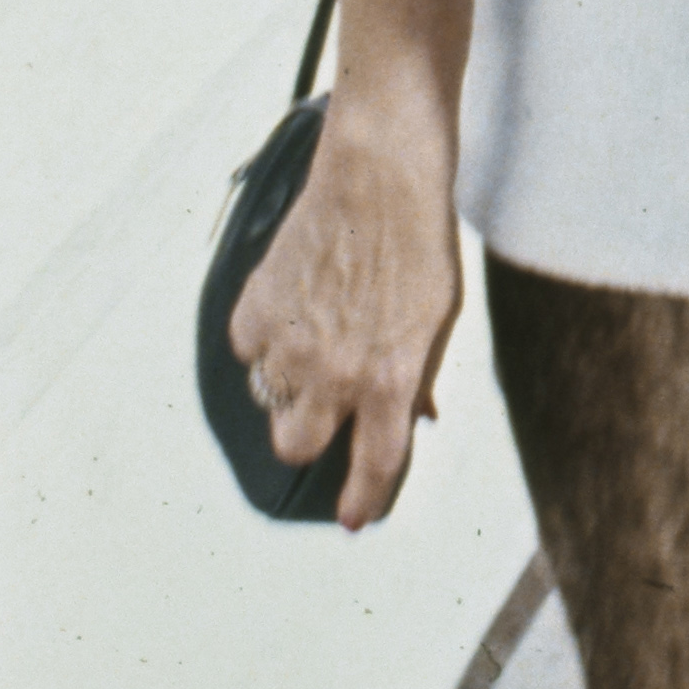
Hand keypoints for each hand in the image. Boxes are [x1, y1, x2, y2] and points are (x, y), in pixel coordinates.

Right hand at [224, 101, 463, 529]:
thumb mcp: (440, 318)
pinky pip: (247, 350)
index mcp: (389, 379)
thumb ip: (419, 375)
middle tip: (326, 407)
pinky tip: (293, 308)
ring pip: (269, 399)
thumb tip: (415, 416)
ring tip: (316, 335)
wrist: (380, 172)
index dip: (363, 500)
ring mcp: (290, 343)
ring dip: (287, 384)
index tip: (355, 517)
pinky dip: (264, 340)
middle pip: (297, 447)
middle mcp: (334, 373)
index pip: (374, 466)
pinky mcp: (257, 308)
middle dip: (310, 438)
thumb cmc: (420, 240)